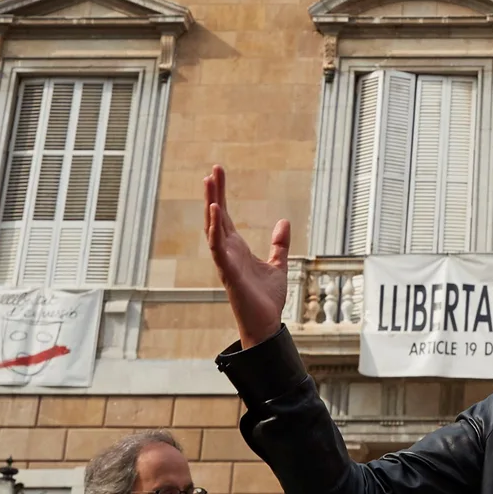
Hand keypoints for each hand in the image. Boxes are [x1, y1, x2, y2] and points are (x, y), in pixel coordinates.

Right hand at [203, 165, 290, 348]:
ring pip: (213, 228)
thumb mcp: (278, 264)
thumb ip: (279, 244)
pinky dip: (214, 229)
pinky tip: (213, 211)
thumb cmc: (267, 298)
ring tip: (208, 182)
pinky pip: (217, 247)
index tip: (217, 173)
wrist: (267, 323)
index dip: (220, 195)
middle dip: (213, 193)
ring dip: (210, 205)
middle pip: (216, 217)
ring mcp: (226, 261)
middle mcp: (227, 251)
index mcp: (237, 248)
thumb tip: (283, 222)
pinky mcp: (228, 272)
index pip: (225, 216)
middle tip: (212, 170)